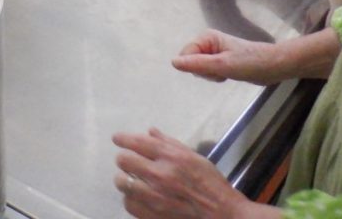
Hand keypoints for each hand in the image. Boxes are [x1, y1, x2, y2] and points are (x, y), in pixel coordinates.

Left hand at [112, 128, 258, 218]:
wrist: (224, 216)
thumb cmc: (211, 184)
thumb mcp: (195, 158)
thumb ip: (170, 143)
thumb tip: (149, 131)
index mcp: (173, 158)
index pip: (137, 142)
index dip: (122, 138)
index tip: (117, 139)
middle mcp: (161, 176)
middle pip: (123, 160)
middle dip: (124, 159)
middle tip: (128, 162)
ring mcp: (155, 198)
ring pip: (122, 183)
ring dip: (126, 180)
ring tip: (132, 180)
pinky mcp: (153, 215)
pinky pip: (129, 204)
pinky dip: (131, 199)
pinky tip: (139, 197)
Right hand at [172, 30, 282, 84]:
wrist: (274, 66)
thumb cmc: (250, 63)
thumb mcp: (223, 65)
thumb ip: (198, 64)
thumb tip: (173, 62)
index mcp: (206, 37)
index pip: (185, 55)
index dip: (197, 66)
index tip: (214, 69)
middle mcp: (207, 42)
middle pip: (191, 62)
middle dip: (205, 71)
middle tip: (222, 71)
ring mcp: (214, 51)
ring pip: (199, 68)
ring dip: (212, 75)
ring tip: (228, 72)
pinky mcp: (220, 60)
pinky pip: (208, 71)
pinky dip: (217, 76)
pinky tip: (229, 75)